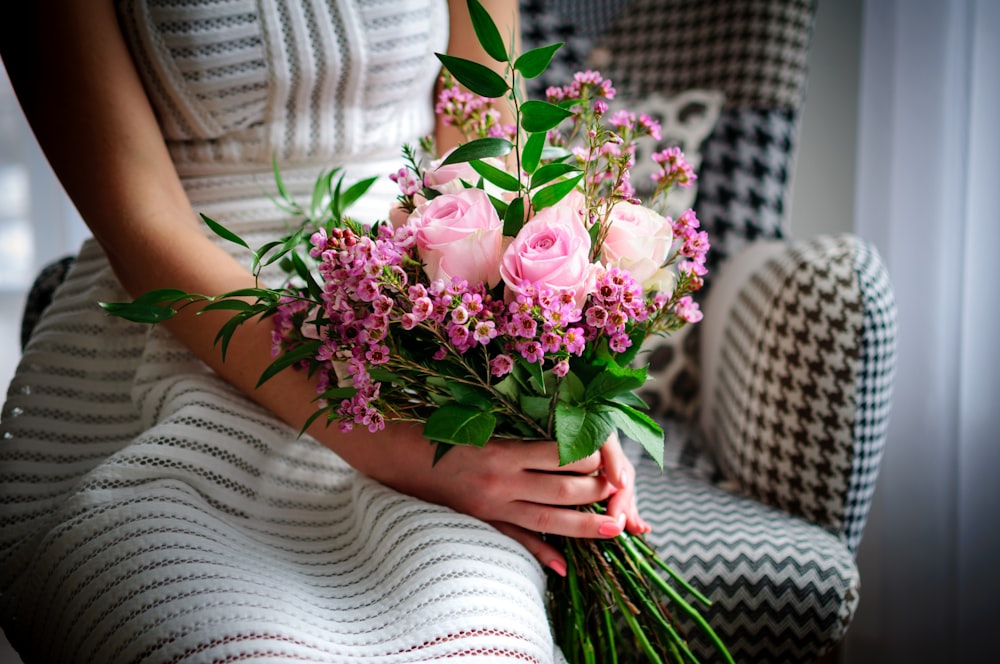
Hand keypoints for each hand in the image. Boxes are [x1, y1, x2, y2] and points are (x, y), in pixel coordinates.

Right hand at [347, 424, 647, 575]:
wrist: (395, 455)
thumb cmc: (440, 426)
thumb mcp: (480, 419)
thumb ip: (518, 424)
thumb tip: (562, 429)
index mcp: (501, 450)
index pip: (559, 454)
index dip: (591, 456)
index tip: (612, 455)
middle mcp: (499, 481)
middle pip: (561, 490)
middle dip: (596, 493)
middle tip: (622, 493)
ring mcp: (490, 505)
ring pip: (547, 519)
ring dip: (584, 526)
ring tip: (614, 528)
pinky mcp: (480, 521)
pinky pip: (516, 540)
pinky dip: (542, 555)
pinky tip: (565, 567)